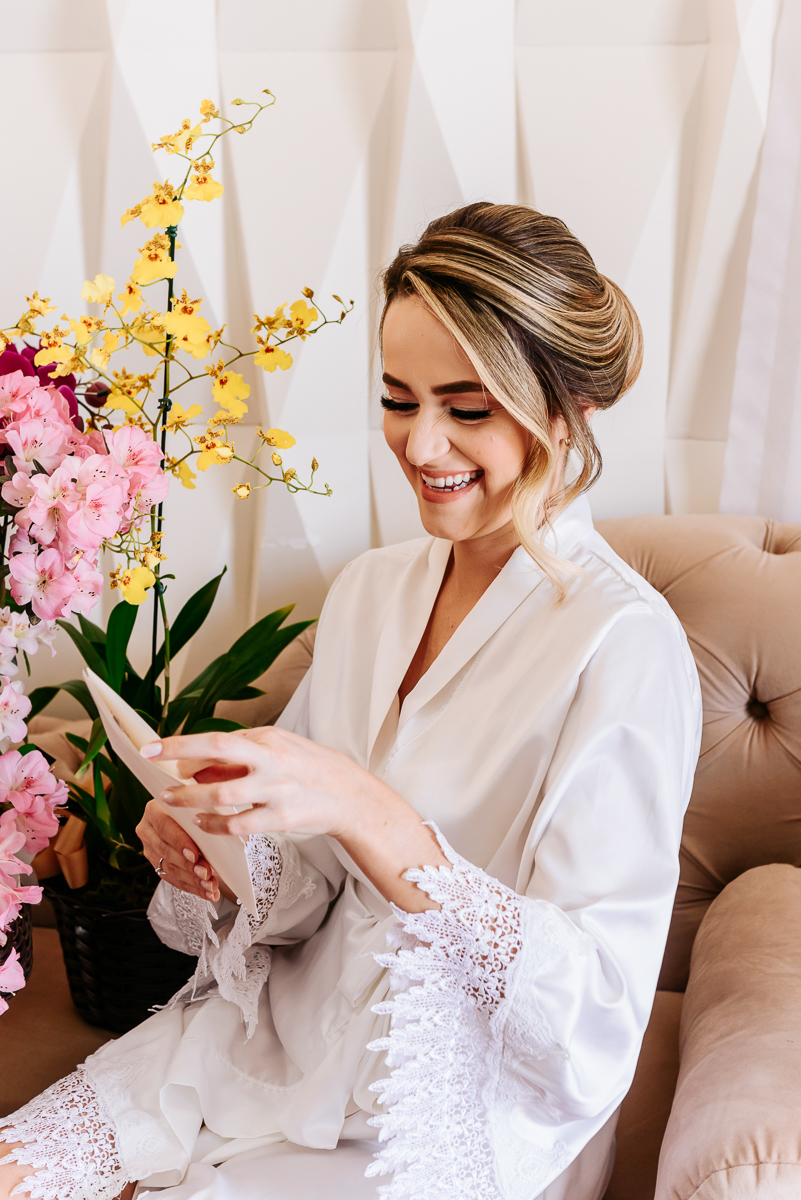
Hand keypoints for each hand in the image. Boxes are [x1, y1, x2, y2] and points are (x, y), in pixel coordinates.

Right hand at [136, 798, 222, 902]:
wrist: (189, 813)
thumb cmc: (197, 805)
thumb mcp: (198, 801)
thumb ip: (201, 809)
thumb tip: (216, 822)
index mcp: (154, 809)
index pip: (164, 827)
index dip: (179, 842)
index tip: (195, 855)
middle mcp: (147, 829)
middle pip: (166, 851)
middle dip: (188, 866)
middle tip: (206, 874)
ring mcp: (150, 848)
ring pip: (169, 868)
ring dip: (192, 880)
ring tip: (210, 886)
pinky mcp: (156, 863)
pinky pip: (173, 879)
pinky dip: (192, 887)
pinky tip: (207, 892)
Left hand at [141, 726, 448, 913]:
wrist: (351, 796)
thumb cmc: (309, 769)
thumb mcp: (276, 752)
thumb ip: (237, 759)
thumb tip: (193, 767)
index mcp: (268, 739)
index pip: (217, 738)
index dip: (181, 744)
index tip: (151, 747)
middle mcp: (272, 760)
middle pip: (218, 752)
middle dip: (180, 759)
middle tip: (152, 769)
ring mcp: (277, 790)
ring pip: (224, 795)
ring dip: (192, 799)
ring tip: (173, 802)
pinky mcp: (283, 818)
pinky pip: (240, 824)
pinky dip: (217, 824)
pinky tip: (203, 823)